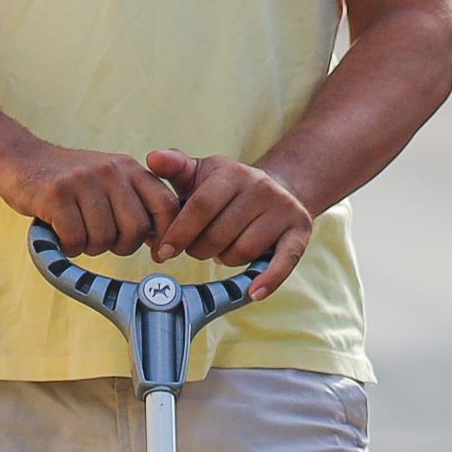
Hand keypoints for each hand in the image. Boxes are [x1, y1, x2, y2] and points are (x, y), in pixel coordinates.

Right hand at [14, 145, 176, 258]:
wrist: (20, 160)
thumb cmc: (68, 181)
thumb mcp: (108, 180)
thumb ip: (135, 203)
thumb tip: (162, 242)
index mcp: (129, 168)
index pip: (165, 205)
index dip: (166, 234)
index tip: (158, 253)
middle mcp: (110, 171)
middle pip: (136, 229)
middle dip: (121, 246)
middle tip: (101, 240)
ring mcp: (83, 181)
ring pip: (104, 238)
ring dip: (89, 246)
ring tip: (76, 231)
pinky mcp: (56, 194)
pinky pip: (75, 239)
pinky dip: (68, 245)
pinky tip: (59, 233)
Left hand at [145, 150, 317, 296]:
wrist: (277, 188)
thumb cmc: (226, 188)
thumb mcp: (200, 172)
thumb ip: (174, 167)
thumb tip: (152, 158)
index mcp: (232, 173)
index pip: (200, 208)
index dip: (178, 233)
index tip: (163, 252)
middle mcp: (260, 187)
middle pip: (218, 235)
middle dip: (201, 248)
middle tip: (200, 246)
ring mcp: (282, 209)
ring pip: (242, 252)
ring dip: (226, 259)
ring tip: (225, 247)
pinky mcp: (299, 231)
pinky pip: (283, 262)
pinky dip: (268, 280)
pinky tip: (253, 293)